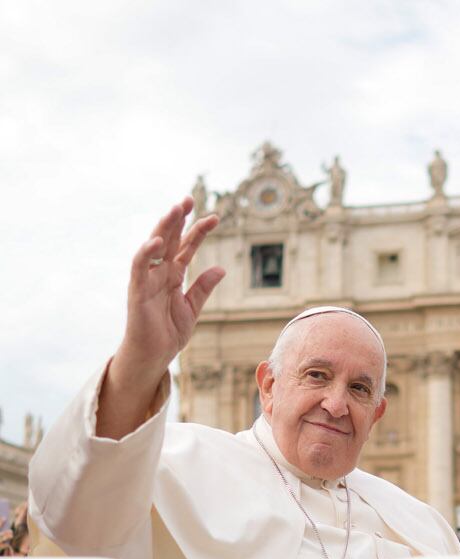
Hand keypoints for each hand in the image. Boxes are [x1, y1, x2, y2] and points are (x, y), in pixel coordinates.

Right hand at [116, 198, 223, 381]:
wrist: (154, 355)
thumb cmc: (168, 332)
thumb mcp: (192, 307)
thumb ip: (203, 287)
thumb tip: (220, 268)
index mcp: (174, 276)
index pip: (187, 247)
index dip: (198, 231)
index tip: (215, 217)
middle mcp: (159, 273)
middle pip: (169, 240)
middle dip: (178, 219)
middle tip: (189, 199)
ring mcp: (147, 280)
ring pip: (154, 247)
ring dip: (163, 228)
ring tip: (176, 210)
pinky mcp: (137, 292)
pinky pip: (140, 268)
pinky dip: (146, 253)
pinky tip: (158, 241)